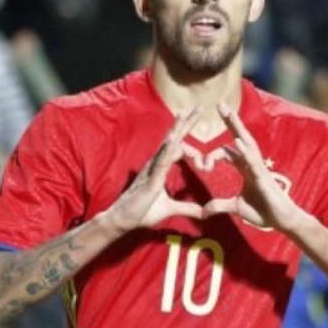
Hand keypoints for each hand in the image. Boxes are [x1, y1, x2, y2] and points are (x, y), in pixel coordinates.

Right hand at [103, 108, 205, 232]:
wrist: (123, 221)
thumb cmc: (142, 212)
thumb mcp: (170, 209)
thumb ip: (187, 208)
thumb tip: (204, 213)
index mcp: (161, 167)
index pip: (177, 144)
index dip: (186, 130)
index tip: (197, 115)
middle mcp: (156, 164)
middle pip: (173, 139)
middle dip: (185, 123)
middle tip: (198, 106)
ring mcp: (152, 170)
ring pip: (166, 146)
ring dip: (176, 131)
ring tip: (185, 114)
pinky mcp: (150, 181)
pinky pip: (159, 164)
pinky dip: (166, 152)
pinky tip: (173, 141)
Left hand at [202, 102, 302, 231]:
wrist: (282, 221)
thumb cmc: (264, 211)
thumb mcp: (236, 208)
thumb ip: (220, 205)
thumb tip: (203, 210)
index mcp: (245, 168)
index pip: (225, 153)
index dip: (209, 155)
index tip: (194, 160)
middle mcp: (252, 163)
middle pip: (239, 137)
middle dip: (230, 121)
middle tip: (219, 104)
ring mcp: (259, 167)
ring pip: (246, 142)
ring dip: (237, 127)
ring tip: (228, 112)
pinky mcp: (263, 177)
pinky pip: (253, 161)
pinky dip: (244, 151)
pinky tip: (236, 141)